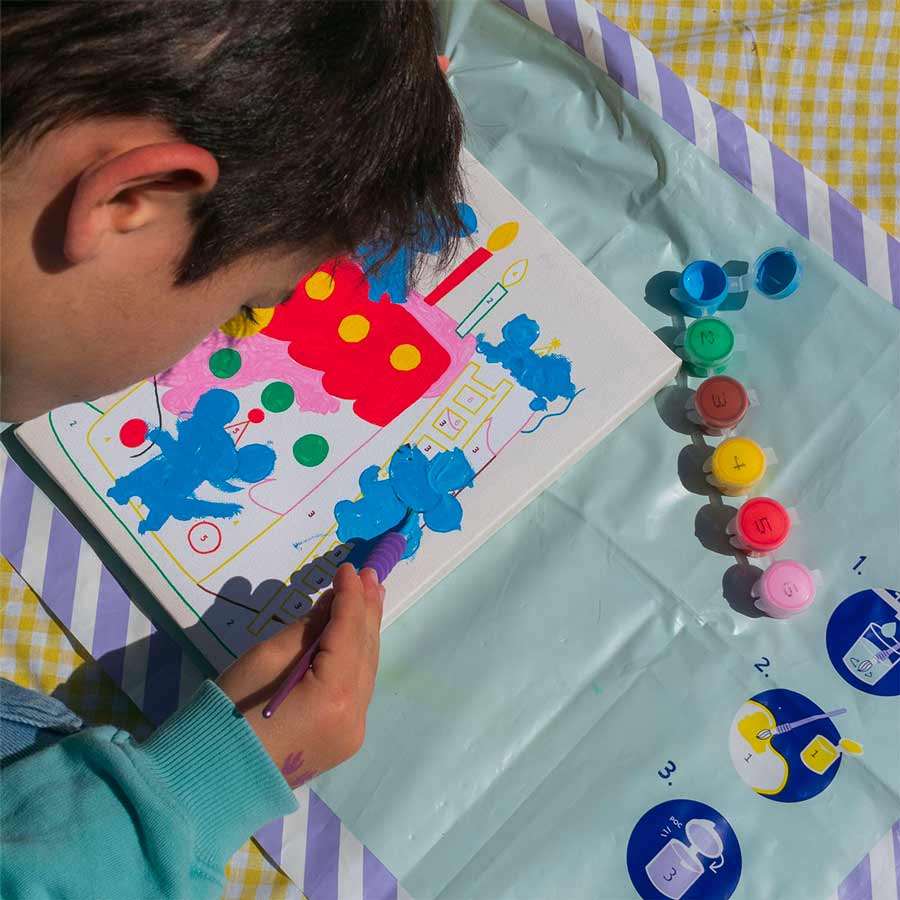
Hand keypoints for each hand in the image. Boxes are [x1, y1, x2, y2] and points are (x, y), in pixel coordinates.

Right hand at [217, 564, 383, 786]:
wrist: (209, 778)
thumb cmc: (228, 712)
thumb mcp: (264, 658)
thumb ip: (307, 630)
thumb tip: (332, 606)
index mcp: (333, 697)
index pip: (348, 634)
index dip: (350, 597)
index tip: (348, 568)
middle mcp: (354, 717)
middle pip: (365, 652)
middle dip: (366, 611)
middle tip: (369, 575)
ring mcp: (352, 733)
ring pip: (365, 670)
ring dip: (365, 632)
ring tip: (369, 597)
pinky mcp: (343, 740)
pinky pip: (356, 689)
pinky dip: (356, 658)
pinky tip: (354, 637)